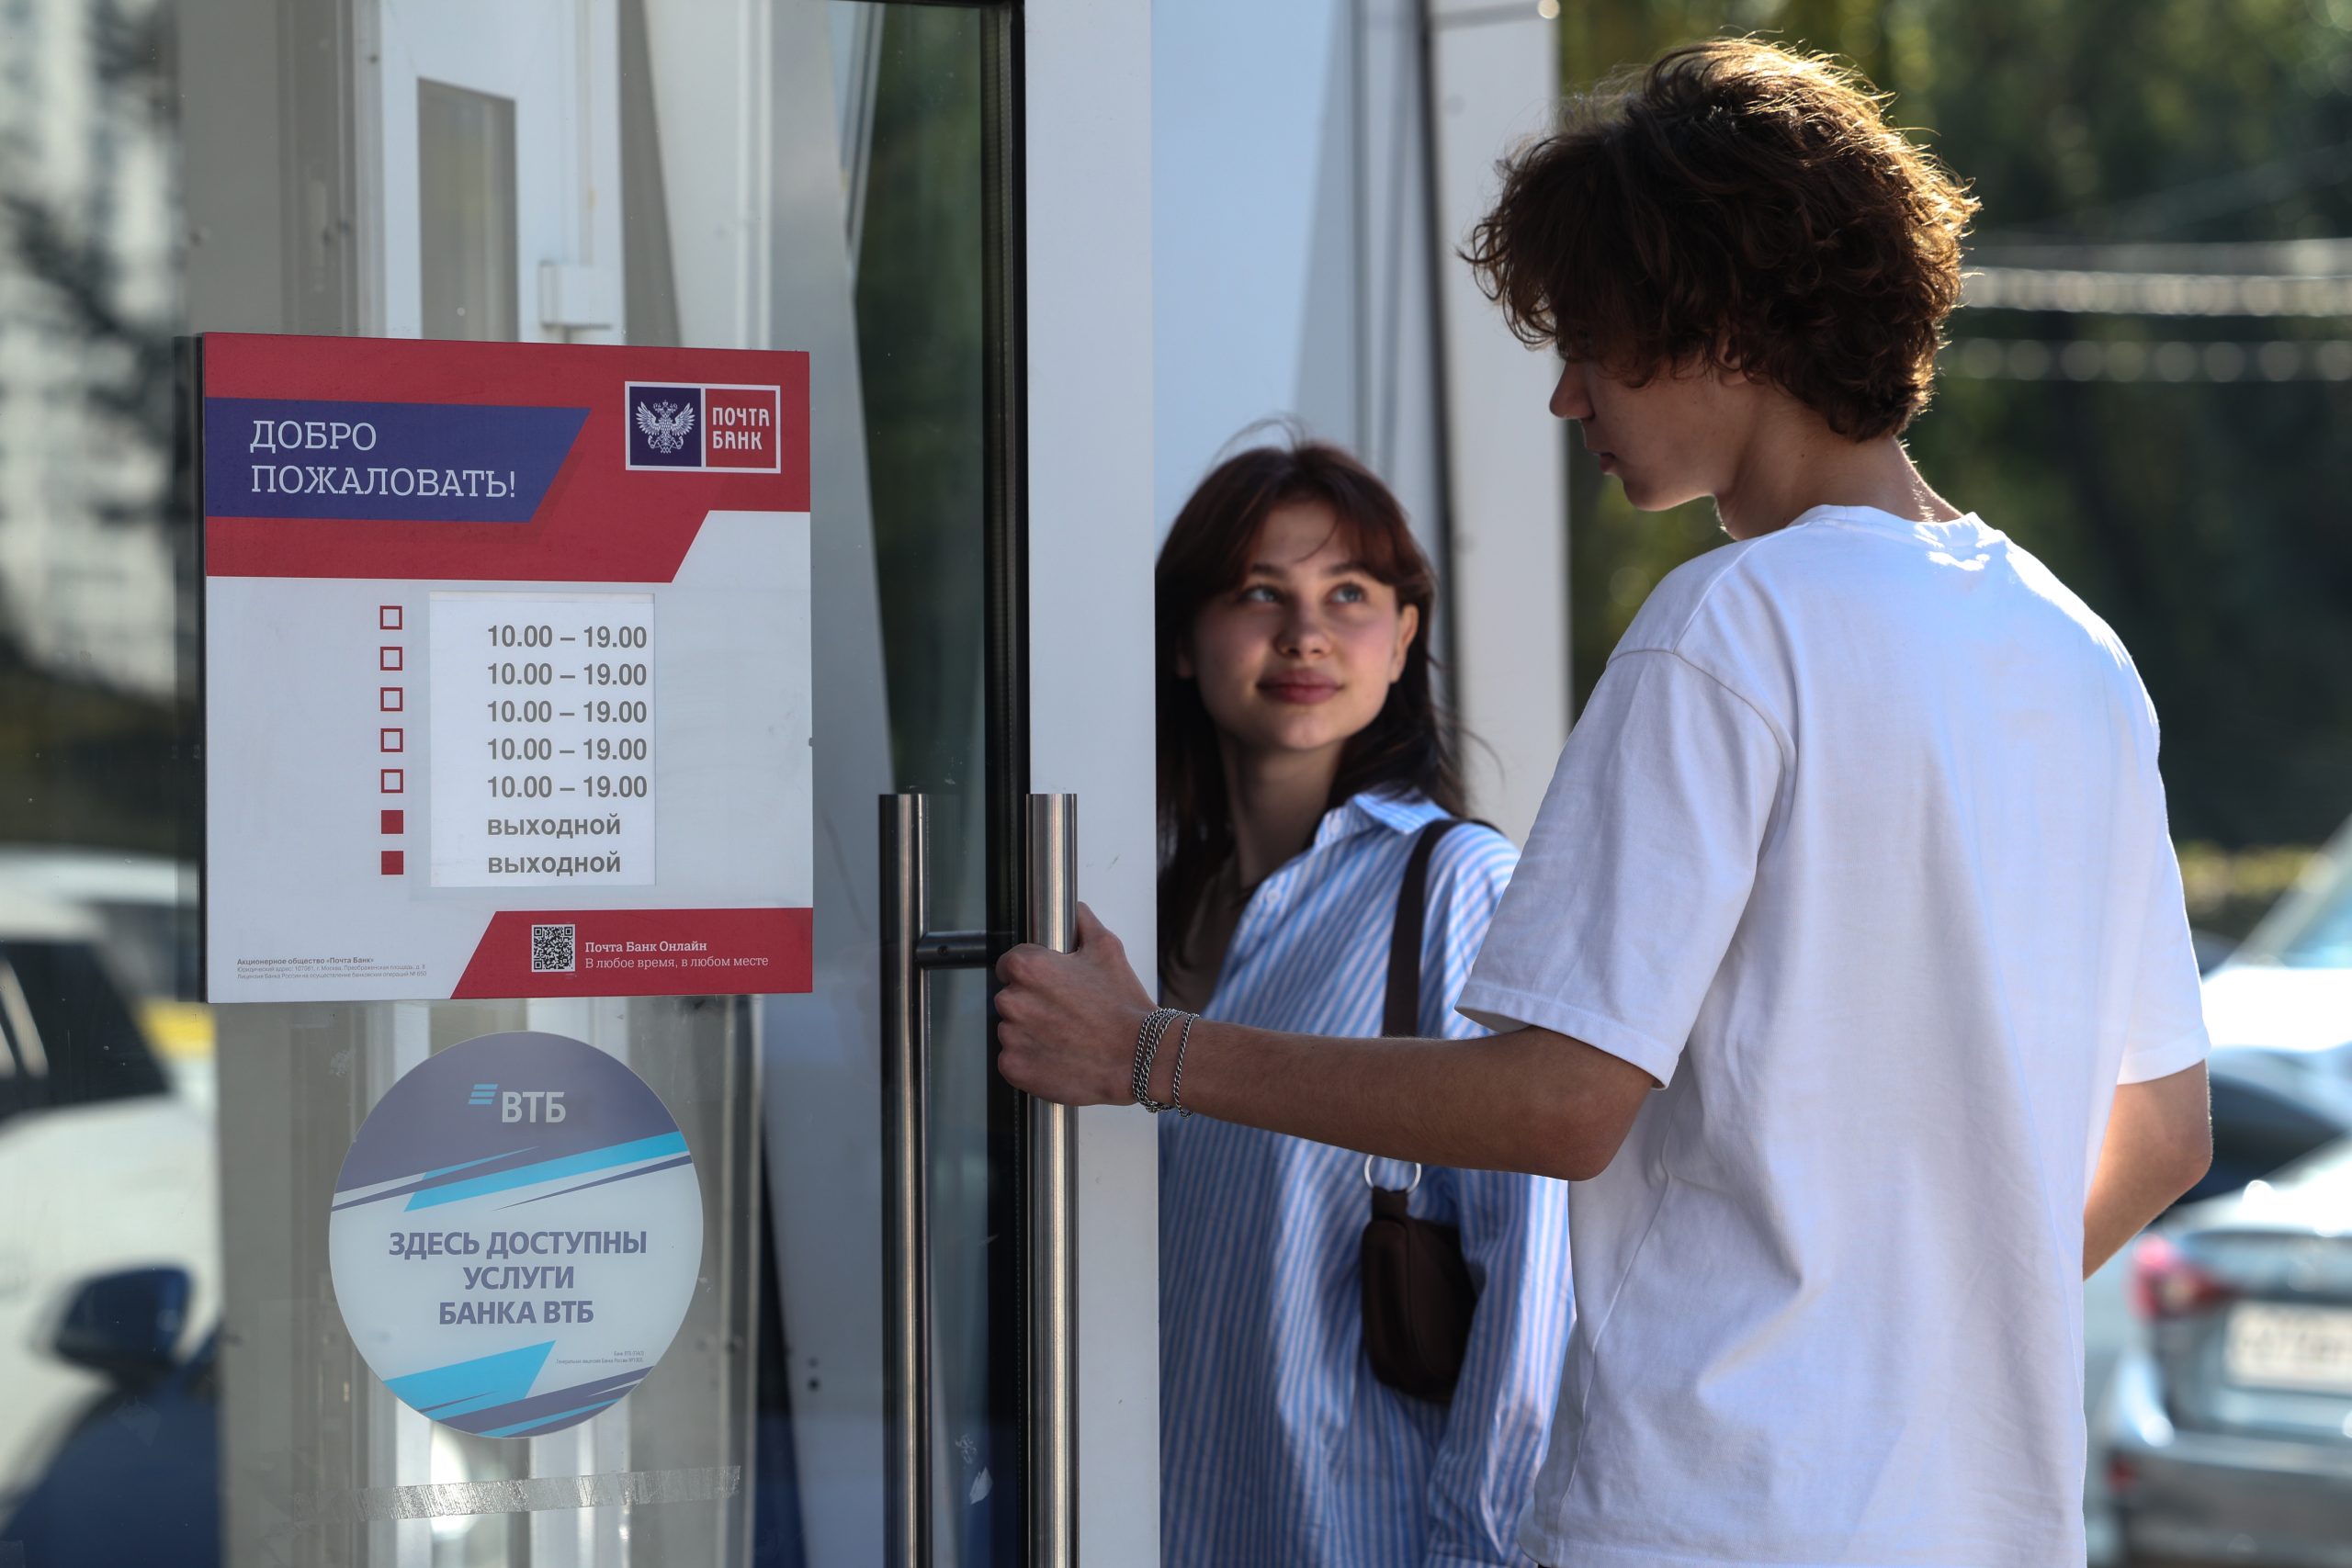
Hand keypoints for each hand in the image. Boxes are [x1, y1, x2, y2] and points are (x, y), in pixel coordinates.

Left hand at [995, 903, 1154, 1105]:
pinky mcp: (1015, 1068)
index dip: (1030, 973)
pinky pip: (1013, 1060)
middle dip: (1031, 1004)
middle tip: (1063, 1013)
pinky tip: (1058, 1056)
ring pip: (1011, 1030)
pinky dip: (1031, 1060)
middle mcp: (1013, 1002)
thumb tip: (1075, 910)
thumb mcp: (1108, 950)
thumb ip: (1083, 923)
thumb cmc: (1124, 1006)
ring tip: (1065, 1036)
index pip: (1009, 964)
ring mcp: (1012, 1038)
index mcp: (1028, 968)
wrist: (1139, 1056)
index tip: (1048, 985)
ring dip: (1031, 1032)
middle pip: (1010, 998)